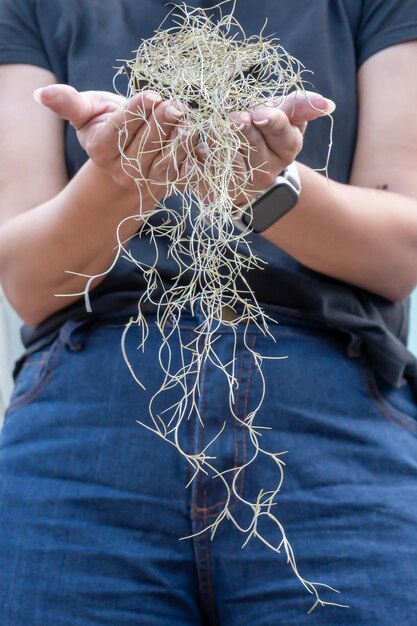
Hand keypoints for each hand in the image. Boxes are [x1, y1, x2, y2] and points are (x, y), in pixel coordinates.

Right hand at [33, 84, 192, 199]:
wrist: (123, 164)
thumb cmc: (106, 128)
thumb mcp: (87, 114)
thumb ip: (69, 104)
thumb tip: (41, 93)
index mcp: (102, 151)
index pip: (118, 132)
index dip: (135, 113)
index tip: (150, 95)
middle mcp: (123, 172)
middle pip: (143, 148)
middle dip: (161, 125)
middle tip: (176, 105)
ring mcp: (146, 183)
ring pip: (164, 166)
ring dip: (180, 145)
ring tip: (190, 124)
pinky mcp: (167, 187)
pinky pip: (182, 179)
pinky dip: (193, 164)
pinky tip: (201, 146)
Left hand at [189, 90, 334, 204]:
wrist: (243, 174)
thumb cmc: (264, 136)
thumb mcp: (284, 118)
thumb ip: (299, 107)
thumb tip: (327, 104)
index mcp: (286, 150)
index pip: (284, 136)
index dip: (272, 123)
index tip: (258, 111)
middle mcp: (266, 172)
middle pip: (255, 148)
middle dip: (243, 131)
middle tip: (232, 117)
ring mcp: (241, 186)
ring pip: (230, 165)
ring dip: (219, 144)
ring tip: (210, 127)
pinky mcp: (216, 193)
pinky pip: (205, 178)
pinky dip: (197, 161)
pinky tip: (195, 147)